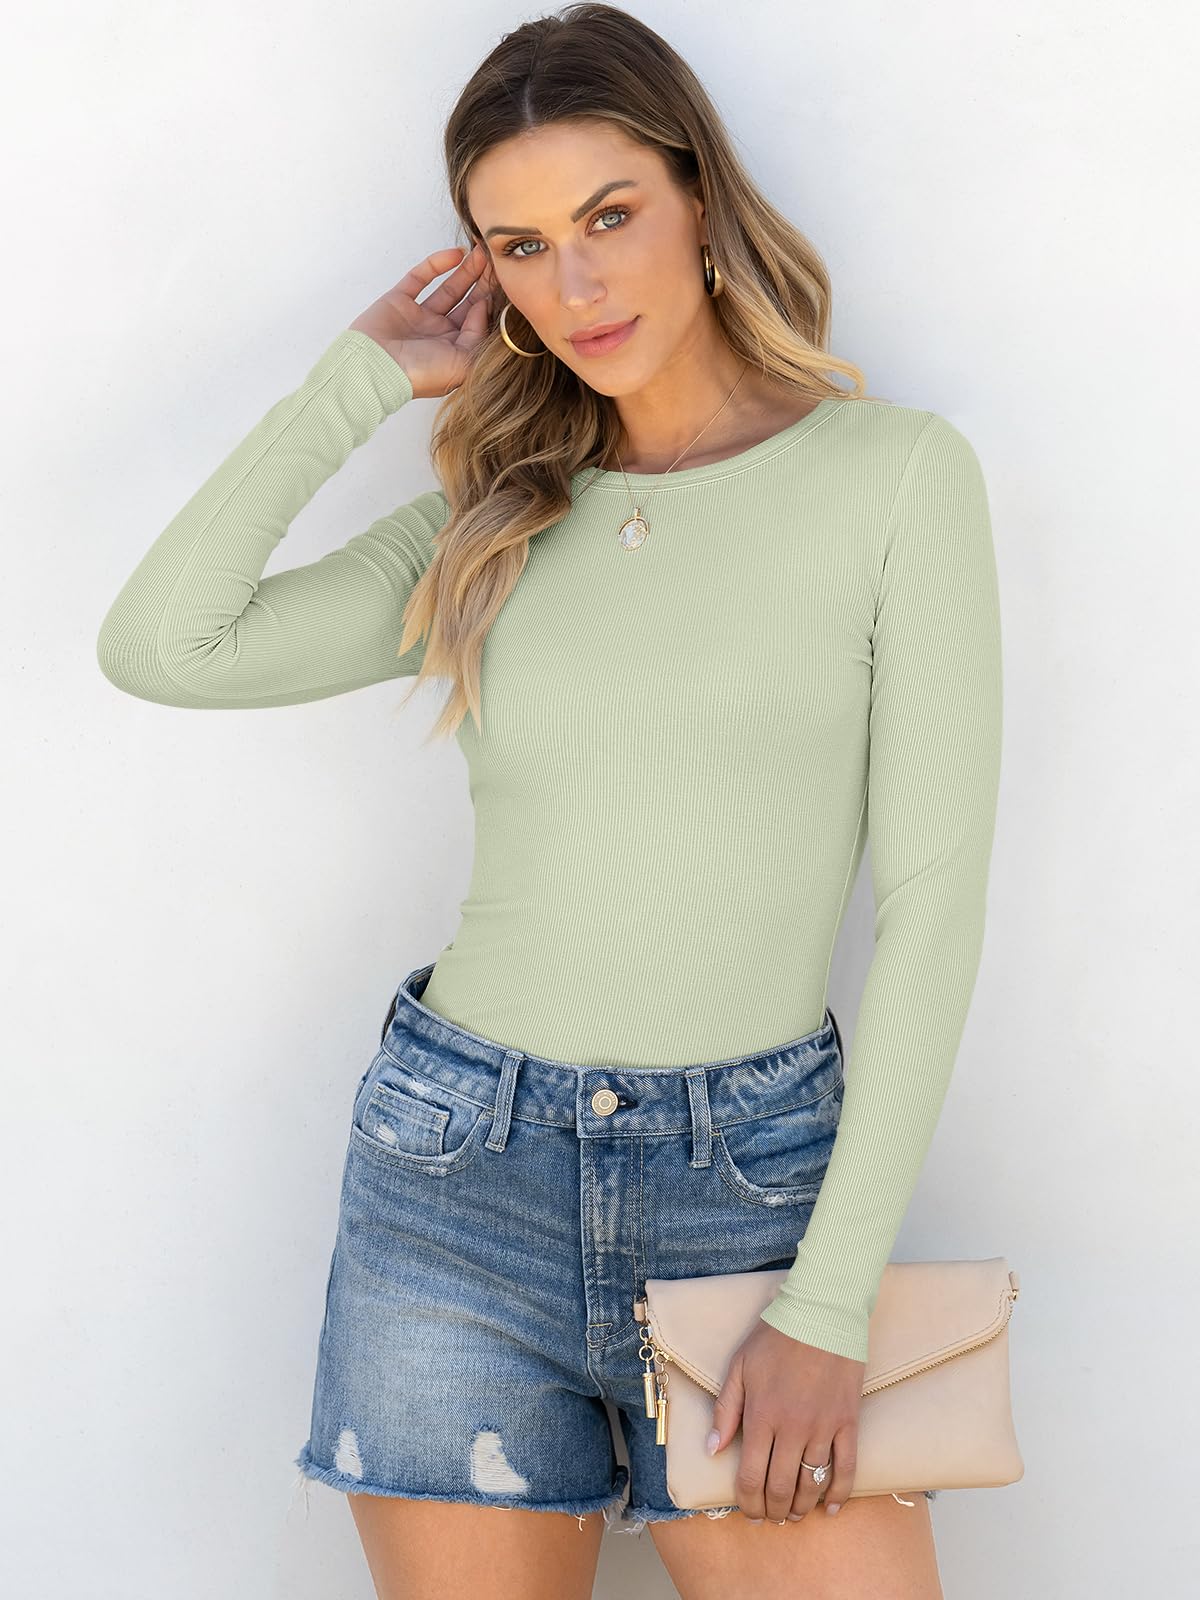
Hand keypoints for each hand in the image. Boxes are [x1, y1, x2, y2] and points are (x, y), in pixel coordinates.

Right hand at [348, 242, 498, 399]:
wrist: (374, 369)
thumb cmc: (420, 375)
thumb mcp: (464, 363)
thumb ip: (479, 334)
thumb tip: (485, 306)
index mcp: (455, 351)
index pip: (480, 323)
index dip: (493, 302)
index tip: (506, 283)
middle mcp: (439, 334)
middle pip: (467, 303)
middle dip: (482, 282)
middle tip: (497, 261)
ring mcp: (419, 317)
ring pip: (448, 288)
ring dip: (465, 270)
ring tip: (481, 252)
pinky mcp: (399, 300)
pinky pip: (420, 277)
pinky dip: (436, 264)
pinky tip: (455, 254)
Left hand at [707, 1320, 864, 1523]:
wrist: (822, 1313)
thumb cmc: (775, 1338)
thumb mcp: (739, 1367)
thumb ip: (725, 1410)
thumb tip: (712, 1451)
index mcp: (761, 1416)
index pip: (750, 1476)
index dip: (747, 1503)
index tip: (748, 1513)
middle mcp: (791, 1429)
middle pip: (780, 1487)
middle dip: (773, 1511)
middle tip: (770, 1518)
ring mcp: (823, 1427)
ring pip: (811, 1483)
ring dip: (801, 1507)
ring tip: (794, 1515)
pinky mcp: (848, 1422)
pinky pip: (846, 1468)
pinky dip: (839, 1494)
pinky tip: (830, 1507)